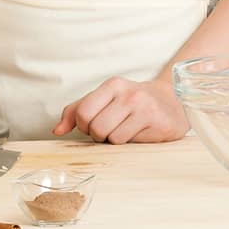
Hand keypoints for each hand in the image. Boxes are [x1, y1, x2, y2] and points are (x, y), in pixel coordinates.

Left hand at [53, 76, 188, 143]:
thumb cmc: (131, 102)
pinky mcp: (158, 124)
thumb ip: (76, 111)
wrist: (172, 102)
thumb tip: (56, 130)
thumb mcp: (104, 99)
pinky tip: (137, 133)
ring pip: (112, 138)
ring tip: (124, 131)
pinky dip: (129, 143)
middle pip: (96, 128)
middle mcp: (128, 94)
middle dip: (98, 135)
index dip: (84, 126)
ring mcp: (144, 109)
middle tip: (109, 130)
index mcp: (112, 85)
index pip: (83, 112)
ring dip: (114, 141)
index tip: (93, 125)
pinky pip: (129, 143)